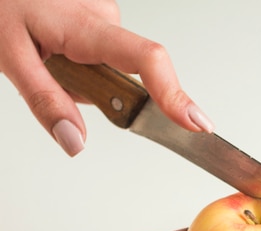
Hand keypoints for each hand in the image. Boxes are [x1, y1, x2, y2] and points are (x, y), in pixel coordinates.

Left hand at [0, 0, 212, 156]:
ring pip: (111, 63)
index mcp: (85, 26)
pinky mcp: (97, 12)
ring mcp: (102, 10)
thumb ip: (44, 101)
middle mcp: (103, 14)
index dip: (176, 95)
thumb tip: (75, 142)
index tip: (196, 124)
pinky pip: (101, 50)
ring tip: (47, 55)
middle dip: (98, 89)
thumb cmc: (1, 1)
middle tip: (56, 73)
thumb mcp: (9, 54)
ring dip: (84, 74)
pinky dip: (82, 60)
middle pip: (130, 71)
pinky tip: (55, 47)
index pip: (147, 61)